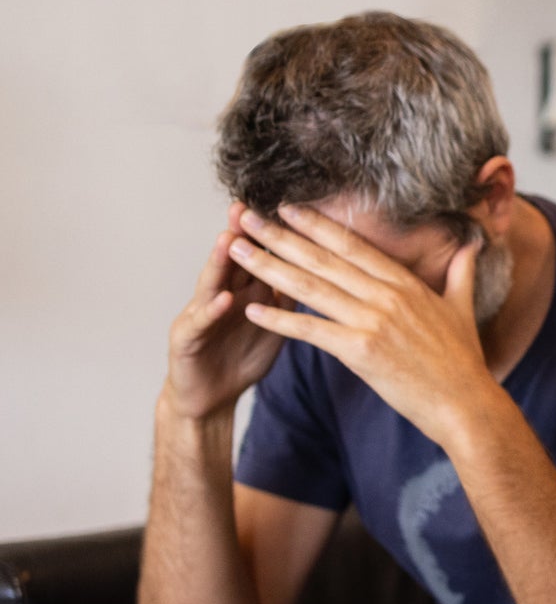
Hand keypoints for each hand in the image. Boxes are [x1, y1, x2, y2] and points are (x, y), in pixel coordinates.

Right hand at [162, 203, 296, 419]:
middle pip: (233, 260)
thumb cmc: (242, 357)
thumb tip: (320, 271)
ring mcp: (200, 315)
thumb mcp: (274, 324)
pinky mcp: (186, 340)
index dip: (269, 234)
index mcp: (245, 292)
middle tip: (246, 206)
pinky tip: (223, 298)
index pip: (258, 256)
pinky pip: (201, 323)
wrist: (211, 397)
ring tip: (230, 239)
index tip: (284, 207)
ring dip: (220, 262)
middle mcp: (221, 295)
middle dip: (240, 233)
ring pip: (211, 283)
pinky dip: (212, 310)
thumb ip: (288, 297)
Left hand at [224, 203, 501, 444]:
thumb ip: (461, 274)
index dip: (317, 225)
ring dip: (269, 268)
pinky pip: (312, 330)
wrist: (466, 404)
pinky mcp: (362, 351)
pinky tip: (253, 309)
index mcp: (406, 284)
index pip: (353, 246)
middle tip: (248, 218)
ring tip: (238, 252)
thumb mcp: (462, 309)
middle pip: (324, 259)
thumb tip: (471, 246)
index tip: (288, 208)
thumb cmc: (464, 361)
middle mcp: (387, 296)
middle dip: (280, 236)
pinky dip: (281, 319)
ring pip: (311, 287)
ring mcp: (373, 321)